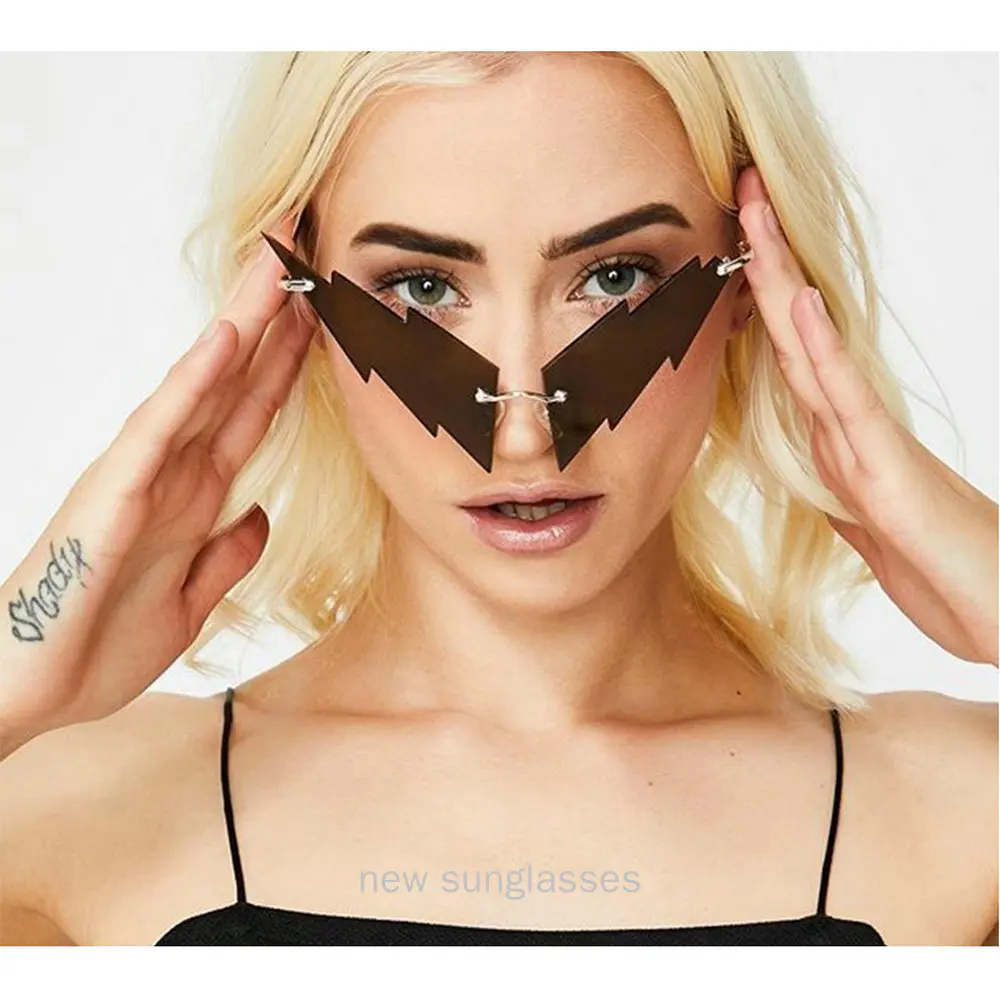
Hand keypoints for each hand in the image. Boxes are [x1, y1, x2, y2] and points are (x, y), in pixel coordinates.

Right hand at [1, 215, 312, 745]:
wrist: (29, 694)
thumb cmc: (97, 647)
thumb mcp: (192, 601)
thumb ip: (227, 553)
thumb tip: (261, 513)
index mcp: (196, 498)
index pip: (252, 412)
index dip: (288, 363)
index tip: (321, 316)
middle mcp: (175, 475)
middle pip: (237, 382)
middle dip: (274, 320)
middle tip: (306, 255)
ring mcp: (144, 477)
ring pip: (204, 385)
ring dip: (243, 325)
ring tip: (277, 265)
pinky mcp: (113, 494)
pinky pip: (162, 429)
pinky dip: (193, 384)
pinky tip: (224, 342)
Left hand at [735, 166, 997, 666]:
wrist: (992, 606)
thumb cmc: (936, 565)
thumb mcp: (862, 522)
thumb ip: (836, 482)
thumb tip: (813, 457)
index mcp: (835, 433)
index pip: (786, 348)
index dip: (755, 293)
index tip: (727, 240)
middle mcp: (848, 421)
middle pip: (793, 328)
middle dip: (762, 261)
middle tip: (739, 192)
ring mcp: (867, 438)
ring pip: (811, 346)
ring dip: (778, 282)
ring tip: (754, 218)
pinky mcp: (885, 468)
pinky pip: (845, 398)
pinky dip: (819, 348)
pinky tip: (796, 303)